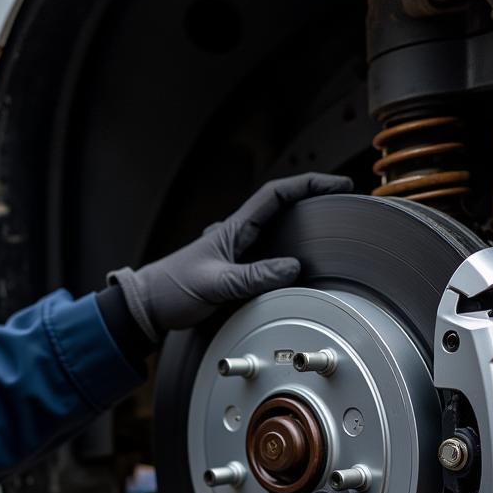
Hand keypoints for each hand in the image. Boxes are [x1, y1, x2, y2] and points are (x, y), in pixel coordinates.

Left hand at [107, 173, 351, 341]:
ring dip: (303, 226)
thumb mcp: (216, 284)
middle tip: (345, 204)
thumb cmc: (171, 291)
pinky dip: (289, 253)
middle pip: (282, 208)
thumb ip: (253, 277)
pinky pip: (269, 255)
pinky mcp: (236, 270)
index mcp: (232, 229)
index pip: (276, 195)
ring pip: (277, 231)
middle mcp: (237, 235)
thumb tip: (292, 267)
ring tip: (333, 229)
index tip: (338, 185)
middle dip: (314, 200)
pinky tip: (301, 262)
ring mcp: (237, 252)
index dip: (309, 185)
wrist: (147, 307)